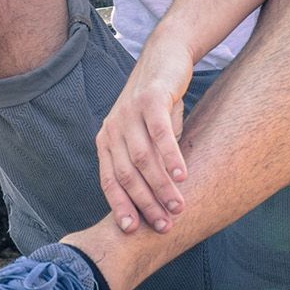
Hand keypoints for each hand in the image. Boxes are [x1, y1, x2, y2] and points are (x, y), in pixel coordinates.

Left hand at [95, 36, 194, 233]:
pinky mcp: (150, 99)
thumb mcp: (144, 135)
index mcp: (107, 141)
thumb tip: (157, 201)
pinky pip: (159, 134)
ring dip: (161, 186)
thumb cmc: (157, 104)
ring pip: (143, 159)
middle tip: (165, 224)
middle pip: (126, 175)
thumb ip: (146, 162)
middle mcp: (112, 128)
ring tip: (178, 206)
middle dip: (146, 203)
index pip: (109, 182)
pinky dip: (170, 157)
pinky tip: (182, 175)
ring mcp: (129, 113)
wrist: (165, 58)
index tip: (134, 231)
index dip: (121, 207)